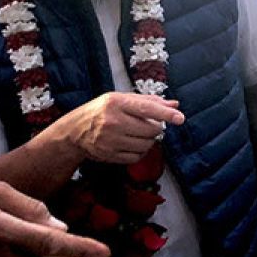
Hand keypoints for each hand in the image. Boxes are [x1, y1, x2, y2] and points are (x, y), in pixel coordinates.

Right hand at [54, 92, 184, 164]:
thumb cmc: (102, 111)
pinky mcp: (109, 155)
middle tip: (148, 125)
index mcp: (116, 103)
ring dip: (149, 140)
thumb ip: (149, 101)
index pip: (146, 109)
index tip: (180, 118)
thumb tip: (174, 105)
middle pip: (151, 130)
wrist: (76, 130)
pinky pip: (137, 157)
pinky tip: (133, 144)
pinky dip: (140, 151)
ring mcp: (110, 140)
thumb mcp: (122, 99)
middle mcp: (113, 121)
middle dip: (156, 128)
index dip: (165, 114)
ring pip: (146, 145)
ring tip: (139, 134)